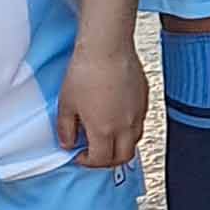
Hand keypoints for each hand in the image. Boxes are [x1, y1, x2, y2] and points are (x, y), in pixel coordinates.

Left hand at [53, 38, 148, 169]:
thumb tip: (68, 143)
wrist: (107, 47)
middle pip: (123, 157)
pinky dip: (129, 127)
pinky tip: (117, 115)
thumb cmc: (85, 72)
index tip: (79, 155)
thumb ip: (66, 129)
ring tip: (107, 135)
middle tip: (95, 153)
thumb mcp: (66, 104)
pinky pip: (140, 122)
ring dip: (120, 144)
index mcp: (104, 130)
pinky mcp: (144, 99)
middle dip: (108, 160)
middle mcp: (126, 126)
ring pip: (134, 140)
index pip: (101, 160)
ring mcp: (138, 113)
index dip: (88, 162)